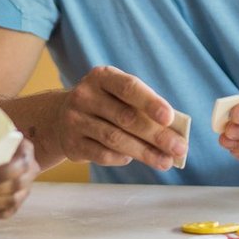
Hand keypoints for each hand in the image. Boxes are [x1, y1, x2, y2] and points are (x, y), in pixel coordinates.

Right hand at [51, 66, 184, 170]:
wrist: (59, 118)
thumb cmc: (104, 105)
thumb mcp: (118, 95)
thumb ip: (143, 108)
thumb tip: (175, 132)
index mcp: (101, 77)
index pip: (128, 87)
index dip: (150, 102)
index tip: (170, 118)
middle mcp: (85, 95)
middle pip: (126, 117)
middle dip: (156, 135)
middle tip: (179, 148)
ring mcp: (75, 120)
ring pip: (115, 139)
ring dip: (145, 152)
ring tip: (166, 161)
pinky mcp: (72, 143)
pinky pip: (103, 154)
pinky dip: (122, 158)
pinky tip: (135, 158)